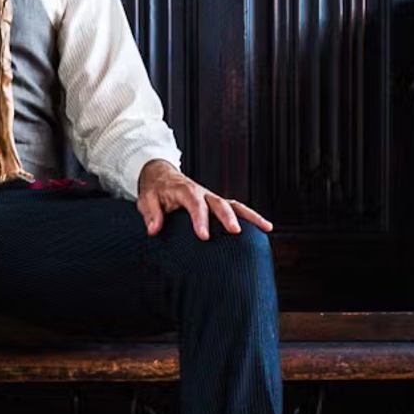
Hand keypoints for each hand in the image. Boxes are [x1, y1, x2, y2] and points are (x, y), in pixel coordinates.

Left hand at [135, 158, 273, 239]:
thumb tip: (154, 229)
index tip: (203, 236)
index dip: (200, 220)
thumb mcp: (146, 199)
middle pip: (219, 203)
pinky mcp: (217, 204)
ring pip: (235, 204)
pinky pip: (237, 209)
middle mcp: (202, 193)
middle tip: (236, 232)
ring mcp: (212, 198)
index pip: (194, 204)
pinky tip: (265, 228)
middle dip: (228, 217)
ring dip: (250, 215)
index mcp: (185, 191)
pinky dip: (251, 217)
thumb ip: (150, 213)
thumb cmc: (155, 190)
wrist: (161, 176)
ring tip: (267, 227)